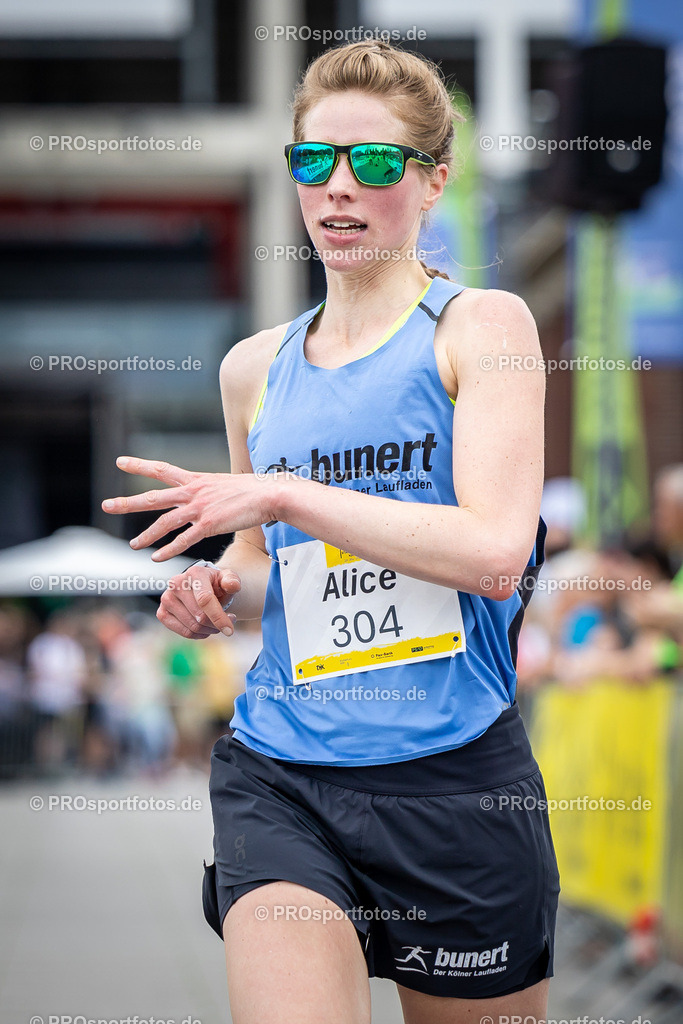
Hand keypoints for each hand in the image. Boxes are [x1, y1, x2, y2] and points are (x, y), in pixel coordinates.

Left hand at [101, 456, 280, 559]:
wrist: (269, 494)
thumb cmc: (252, 490)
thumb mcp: (224, 484)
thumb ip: (210, 491)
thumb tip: (208, 495)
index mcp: (196, 480)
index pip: (162, 469)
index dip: (139, 465)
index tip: (120, 462)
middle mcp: (193, 492)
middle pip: (153, 498)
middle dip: (128, 503)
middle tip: (107, 506)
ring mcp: (200, 509)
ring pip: (165, 523)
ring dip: (146, 536)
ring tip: (133, 545)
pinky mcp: (209, 525)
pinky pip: (184, 541)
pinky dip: (169, 551)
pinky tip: (157, 559)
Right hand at [159, 564, 240, 638]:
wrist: (202, 587)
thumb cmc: (216, 584)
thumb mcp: (228, 579)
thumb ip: (232, 581)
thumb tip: (231, 585)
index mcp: (194, 573)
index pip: (205, 600)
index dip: (218, 617)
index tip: (230, 630)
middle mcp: (176, 583)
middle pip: (199, 616)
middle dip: (216, 624)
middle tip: (227, 623)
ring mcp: (166, 598)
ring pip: (192, 626)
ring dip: (209, 630)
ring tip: (216, 624)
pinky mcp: (162, 613)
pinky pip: (183, 632)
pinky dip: (197, 635)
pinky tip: (204, 628)